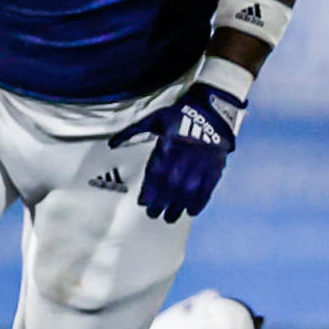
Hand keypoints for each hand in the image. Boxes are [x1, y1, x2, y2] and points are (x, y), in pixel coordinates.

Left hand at [122, 78, 245, 223]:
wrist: (211, 111)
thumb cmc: (179, 115)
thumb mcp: (154, 119)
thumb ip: (132, 132)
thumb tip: (112, 144)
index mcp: (169, 143)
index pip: (158, 172)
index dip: (150, 190)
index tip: (143, 202)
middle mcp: (186, 155)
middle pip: (172, 185)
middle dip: (162, 202)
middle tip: (153, 214)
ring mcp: (203, 162)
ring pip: (189, 189)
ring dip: (179, 206)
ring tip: (169, 217)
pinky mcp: (216, 166)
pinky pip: (208, 187)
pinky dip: (200, 201)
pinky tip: (191, 211)